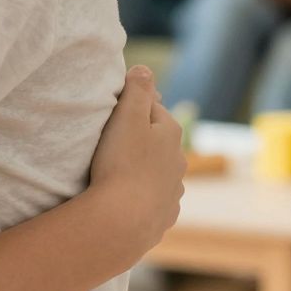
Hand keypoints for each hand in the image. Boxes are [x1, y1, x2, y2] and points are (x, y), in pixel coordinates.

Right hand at [83, 66, 185, 268]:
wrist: (123, 221)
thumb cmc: (122, 163)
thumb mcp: (127, 117)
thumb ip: (137, 90)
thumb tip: (145, 69)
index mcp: (171, 134)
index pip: (154, 109)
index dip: (134, 106)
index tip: (115, 110)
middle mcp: (178, 162)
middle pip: (158, 142)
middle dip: (140, 139)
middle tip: (112, 141)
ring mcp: (173, 192)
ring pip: (158, 173)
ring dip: (143, 170)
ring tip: (118, 173)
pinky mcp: (164, 218)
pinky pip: (153, 201)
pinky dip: (142, 198)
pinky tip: (126, 201)